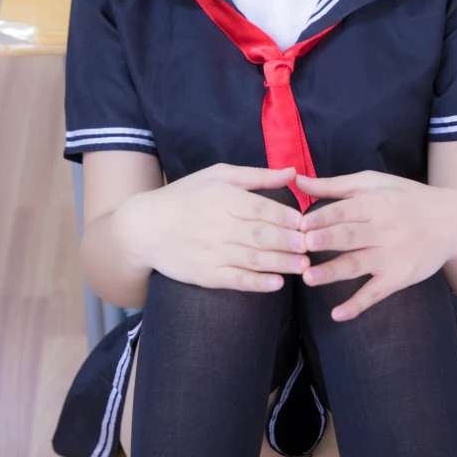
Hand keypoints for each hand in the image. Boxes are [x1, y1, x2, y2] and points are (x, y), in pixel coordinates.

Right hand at [129, 162, 310, 293]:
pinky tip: (276, 283)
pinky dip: (257, 283)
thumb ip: (257, 176)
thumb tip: (293, 173)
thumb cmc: (185, 197)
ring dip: (281, 263)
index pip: (261, 208)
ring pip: (253, 258)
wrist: (144, 228)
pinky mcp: (207, 274)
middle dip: (289, 241)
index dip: (286, 217)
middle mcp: (219, 225)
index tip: (307, 222)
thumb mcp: (218, 176)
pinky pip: (236, 280)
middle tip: (311, 245)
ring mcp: (213, 252)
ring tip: (304, 266)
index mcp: (223, 198)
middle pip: (261, 234)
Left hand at [294, 169, 456, 320]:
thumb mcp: (373, 183)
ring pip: (358, 265)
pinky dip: (358, 305)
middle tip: (300, 247)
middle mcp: (384, 229)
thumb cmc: (406, 198)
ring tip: (309, 278)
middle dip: (325, 241)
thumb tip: (297, 182)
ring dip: (333, 272)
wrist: (452, 221)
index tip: (298, 224)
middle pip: (349, 236)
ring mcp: (391, 256)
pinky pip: (376, 293)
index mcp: (375, 203)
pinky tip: (338, 314)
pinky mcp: (398, 278)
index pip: (345, 211)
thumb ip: (334, 185)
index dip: (322, 218)